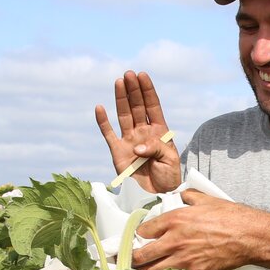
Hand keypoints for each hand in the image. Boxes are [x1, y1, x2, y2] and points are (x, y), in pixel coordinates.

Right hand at [94, 71, 181, 192]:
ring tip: (119, 81)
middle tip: (129, 74)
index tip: (143, 75)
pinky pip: (108, 134)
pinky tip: (100, 108)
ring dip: (121, 98)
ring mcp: (129, 140)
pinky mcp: (117, 152)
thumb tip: (137, 146)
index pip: (153, 106)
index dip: (147, 90)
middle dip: (133, 90)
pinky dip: (103, 121)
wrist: (157, 195)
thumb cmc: (167, 177)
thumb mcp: (169, 160)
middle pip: (137, 106)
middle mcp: (143, 132)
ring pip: (124, 115)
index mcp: (159, 132)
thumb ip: (156, 148)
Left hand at [131, 189, 269, 269]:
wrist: (250, 236)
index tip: (139, 239)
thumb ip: (189, 197)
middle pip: (142, 255)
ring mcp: (184, 260)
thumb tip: (183, 196)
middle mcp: (174, 241)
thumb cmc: (231, 216)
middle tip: (129, 262)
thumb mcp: (207, 199)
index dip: (139, 236)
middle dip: (133, 259)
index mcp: (174, 220)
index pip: (144, 231)